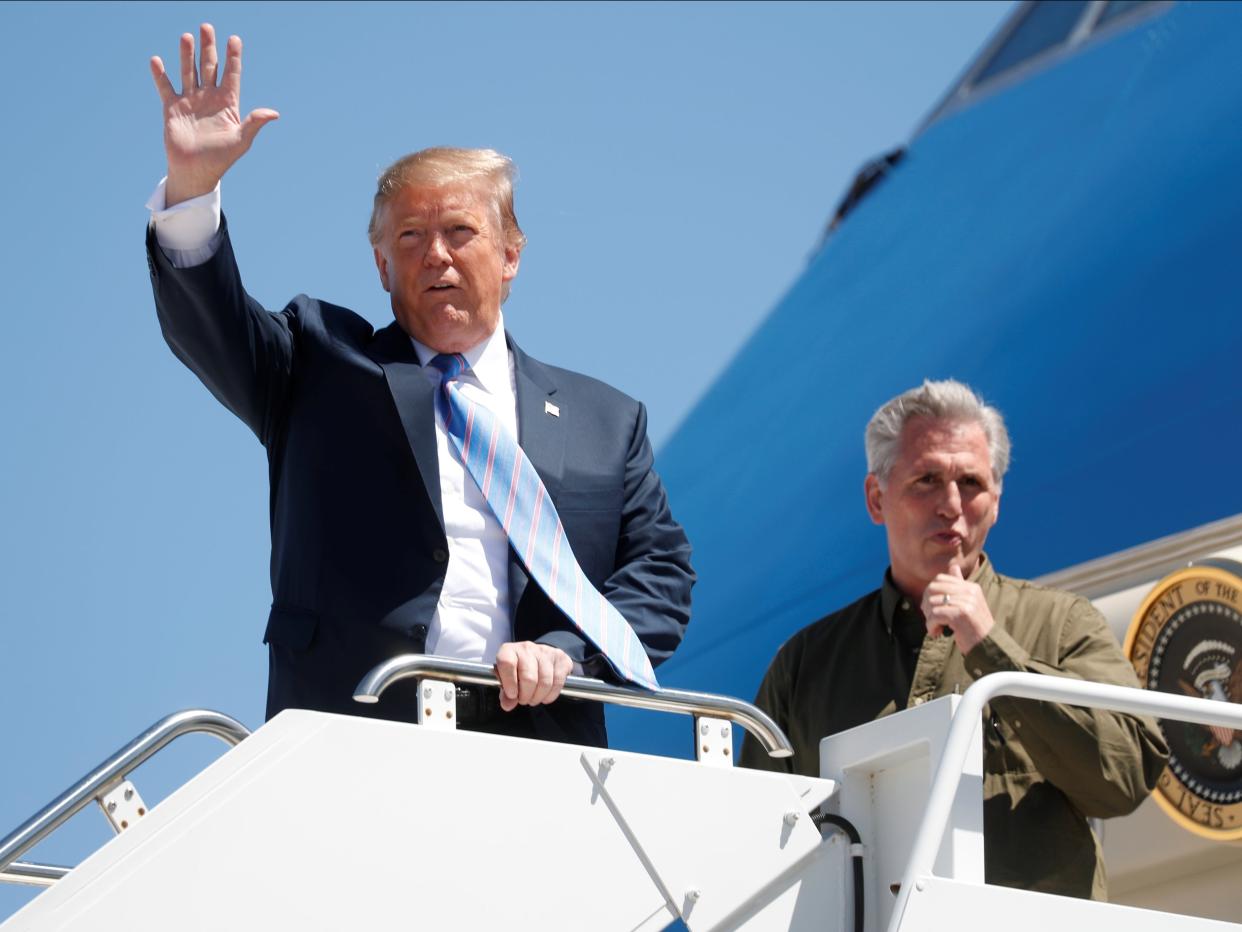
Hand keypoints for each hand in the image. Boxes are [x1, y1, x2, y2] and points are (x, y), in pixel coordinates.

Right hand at [150, 24, 278, 205]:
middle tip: (207, 26)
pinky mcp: (172, 108)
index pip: (231, 75)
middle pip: (209, 67)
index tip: (234, 39)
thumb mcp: (241, 141)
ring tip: (187, 36)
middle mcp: (209, 98)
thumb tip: (274, 113)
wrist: (196, 172)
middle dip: (208, 47)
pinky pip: (165, 87)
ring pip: (189, 72)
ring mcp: (190, 101)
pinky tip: (157, 60)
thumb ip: (254, 123)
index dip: (233, 57)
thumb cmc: (221, 158)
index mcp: (227, 103)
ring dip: (187, 54)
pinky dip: (160, 75)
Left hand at [494, 642, 572, 710]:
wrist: (538, 658)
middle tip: (523, 700)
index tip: (512, 695)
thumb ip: (505, 693)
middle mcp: (527, 648)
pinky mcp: (561, 658)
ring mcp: (546, 652)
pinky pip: (558, 682)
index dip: (509, 682)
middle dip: (525, 696)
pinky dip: (551, 695)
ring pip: (544, 682)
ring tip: (533, 698)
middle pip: (528, 678)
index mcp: (509, 651)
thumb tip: (508, 705)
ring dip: (538, 697)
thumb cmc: (519, 670)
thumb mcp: (507, 680)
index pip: (507, 663)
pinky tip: (545, 696)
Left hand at [921, 563, 994, 655]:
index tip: (933, 608)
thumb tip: (953, 566)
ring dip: (929, 619)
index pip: (940, 579)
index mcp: (971, 587)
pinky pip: (935, 615)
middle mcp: (969, 592)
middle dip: (926, 604)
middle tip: (931, 618)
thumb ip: (959, 585)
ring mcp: (966, 602)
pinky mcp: (961, 614)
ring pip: (932, 603)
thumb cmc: (974, 627)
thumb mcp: (968, 603)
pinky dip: (931, 626)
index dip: (930, 593)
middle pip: (932, 588)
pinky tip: (937, 633)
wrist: (987, 646)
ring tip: (936, 628)